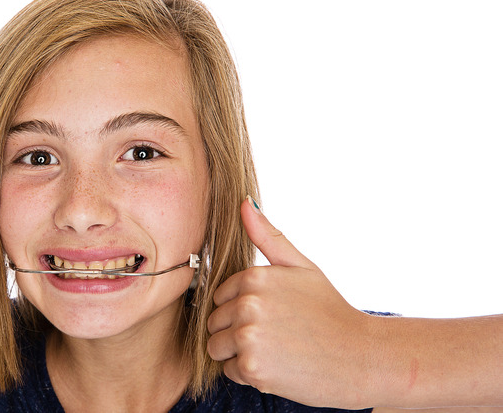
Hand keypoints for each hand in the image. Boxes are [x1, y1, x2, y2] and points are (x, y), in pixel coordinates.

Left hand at [207, 197, 373, 408]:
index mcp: (254, 277)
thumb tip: (244, 201)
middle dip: (237, 332)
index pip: (220, 297)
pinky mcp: (252, 367)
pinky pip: (230, 371)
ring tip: (275, 350)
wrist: (362, 357)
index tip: (273, 315)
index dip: (242, 309)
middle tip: (277, 336)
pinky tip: (279, 367)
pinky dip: (250, 375)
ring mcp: (248, 336)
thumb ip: (268, 237)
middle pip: (215, 323)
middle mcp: (247, 303)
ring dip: (239, 354)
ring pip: (216, 347)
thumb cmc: (330, 311)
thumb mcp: (302, 267)